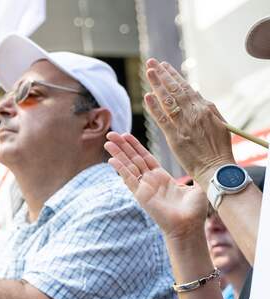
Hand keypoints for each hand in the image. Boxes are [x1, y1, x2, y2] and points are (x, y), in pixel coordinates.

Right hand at [105, 132, 208, 238]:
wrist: (189, 226)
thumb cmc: (195, 210)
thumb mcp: (198, 185)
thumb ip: (196, 172)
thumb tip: (204, 161)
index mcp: (162, 178)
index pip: (146, 158)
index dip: (136, 146)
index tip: (126, 135)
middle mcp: (151, 181)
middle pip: (133, 159)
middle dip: (123, 146)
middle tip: (111, 133)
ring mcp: (144, 188)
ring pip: (128, 166)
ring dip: (118, 154)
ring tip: (107, 141)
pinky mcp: (141, 195)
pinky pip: (128, 179)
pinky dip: (120, 169)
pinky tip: (111, 160)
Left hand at [142, 59, 234, 186]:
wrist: (217, 167)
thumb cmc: (218, 148)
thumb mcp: (218, 123)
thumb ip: (206, 109)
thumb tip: (196, 94)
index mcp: (205, 108)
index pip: (186, 88)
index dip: (173, 76)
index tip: (164, 66)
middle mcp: (195, 113)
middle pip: (176, 90)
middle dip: (163, 75)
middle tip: (152, 62)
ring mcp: (184, 124)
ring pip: (169, 101)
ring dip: (157, 85)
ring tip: (149, 71)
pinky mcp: (175, 137)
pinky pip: (163, 119)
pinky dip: (155, 107)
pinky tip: (147, 96)